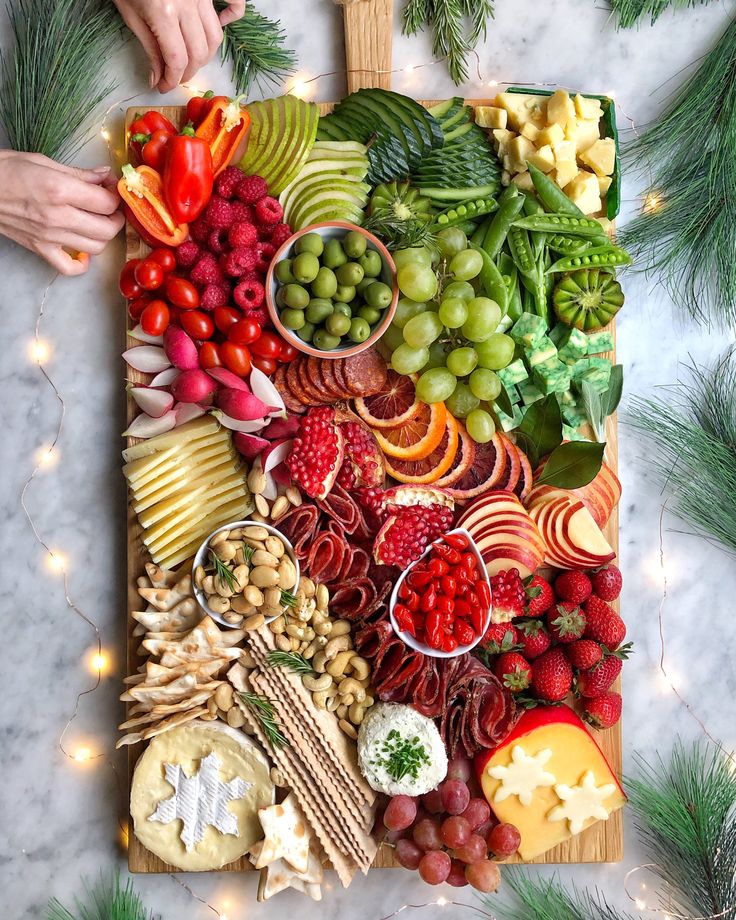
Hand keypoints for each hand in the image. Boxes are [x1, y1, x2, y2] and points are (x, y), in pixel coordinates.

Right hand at [0, 151, 123, 275]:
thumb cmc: (5, 170)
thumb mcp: (43, 162)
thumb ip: (79, 174)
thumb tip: (105, 175)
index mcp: (60, 191)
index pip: (106, 203)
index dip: (115, 196)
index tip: (111, 191)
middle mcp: (57, 217)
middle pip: (107, 230)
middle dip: (115, 219)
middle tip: (110, 209)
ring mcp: (49, 237)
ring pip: (96, 248)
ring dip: (103, 237)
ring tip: (97, 224)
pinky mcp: (40, 249)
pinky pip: (69, 268)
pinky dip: (82, 264)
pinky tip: (83, 250)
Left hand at [113, 0, 245, 93]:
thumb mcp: (130, 14)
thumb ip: (149, 47)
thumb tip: (158, 78)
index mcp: (164, 13)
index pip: (177, 59)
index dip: (172, 80)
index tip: (164, 87)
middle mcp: (187, 5)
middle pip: (198, 53)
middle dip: (187, 72)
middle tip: (174, 77)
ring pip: (214, 37)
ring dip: (205, 56)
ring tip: (190, 60)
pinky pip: (234, 3)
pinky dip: (233, 15)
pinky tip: (221, 24)